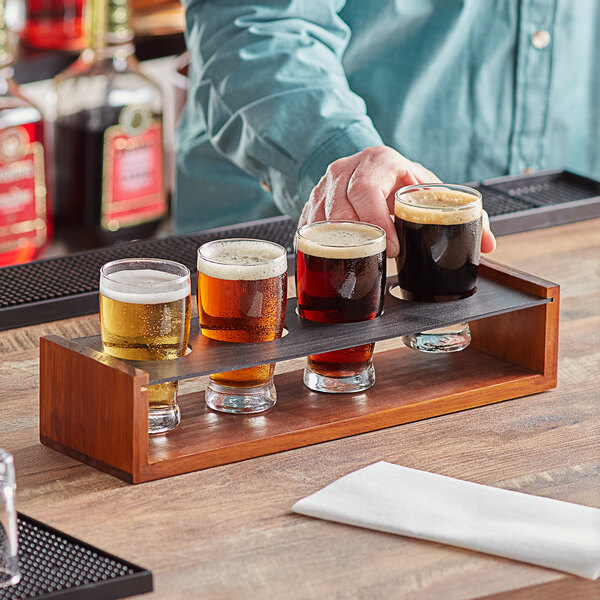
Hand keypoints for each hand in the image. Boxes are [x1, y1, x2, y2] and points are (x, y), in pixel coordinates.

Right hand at [299, 146, 495, 255]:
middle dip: (358, 236)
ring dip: (336, 242)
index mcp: (378, 160)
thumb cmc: (402, 182)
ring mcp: (325, 184)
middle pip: (340, 204)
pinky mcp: (312, 201)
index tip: (392, 247)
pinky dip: (316, 243)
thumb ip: (460, 214)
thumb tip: (490, 246)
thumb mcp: (429, 190)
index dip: (376, 220)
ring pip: (320, 217)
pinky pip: (308, 225)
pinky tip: (330, 255)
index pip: (367, 189)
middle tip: (377, 256)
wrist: (372, 168)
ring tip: (355, 258)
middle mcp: (346, 168)